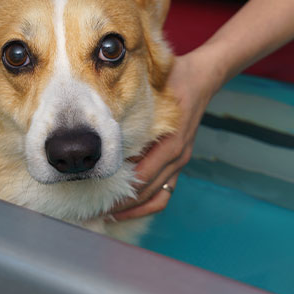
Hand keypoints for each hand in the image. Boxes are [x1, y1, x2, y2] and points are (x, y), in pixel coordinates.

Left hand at [111, 48, 222, 219]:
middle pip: (147, 192)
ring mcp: (180, 161)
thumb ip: (132, 103)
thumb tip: (99, 117)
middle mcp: (177, 156)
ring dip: (133, 209)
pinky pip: (166, 191)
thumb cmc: (173, 82)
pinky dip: (148, 203)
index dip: (119, 193)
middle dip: (120, 205)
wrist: (200, 80)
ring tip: (108, 214)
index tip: (95, 199)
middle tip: (93, 212)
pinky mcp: (179, 161)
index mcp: (171, 142)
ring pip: (158, 196)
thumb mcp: (153, 88)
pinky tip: (128, 206)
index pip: (142, 177)